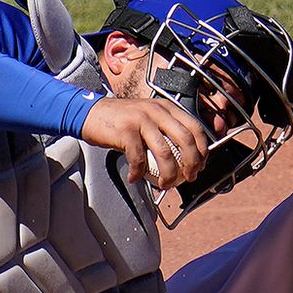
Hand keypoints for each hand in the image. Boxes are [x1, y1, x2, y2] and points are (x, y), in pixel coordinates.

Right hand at [82, 96, 208, 188]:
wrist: (90, 112)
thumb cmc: (120, 120)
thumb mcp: (148, 116)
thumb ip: (165, 130)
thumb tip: (185, 157)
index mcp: (166, 107)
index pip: (195, 127)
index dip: (202, 149)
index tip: (200, 165)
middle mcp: (156, 111)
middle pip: (185, 140)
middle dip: (192, 164)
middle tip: (189, 177)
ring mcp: (141, 120)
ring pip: (165, 152)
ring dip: (169, 174)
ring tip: (165, 184)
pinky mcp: (126, 131)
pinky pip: (139, 158)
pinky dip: (138, 173)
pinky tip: (134, 177)